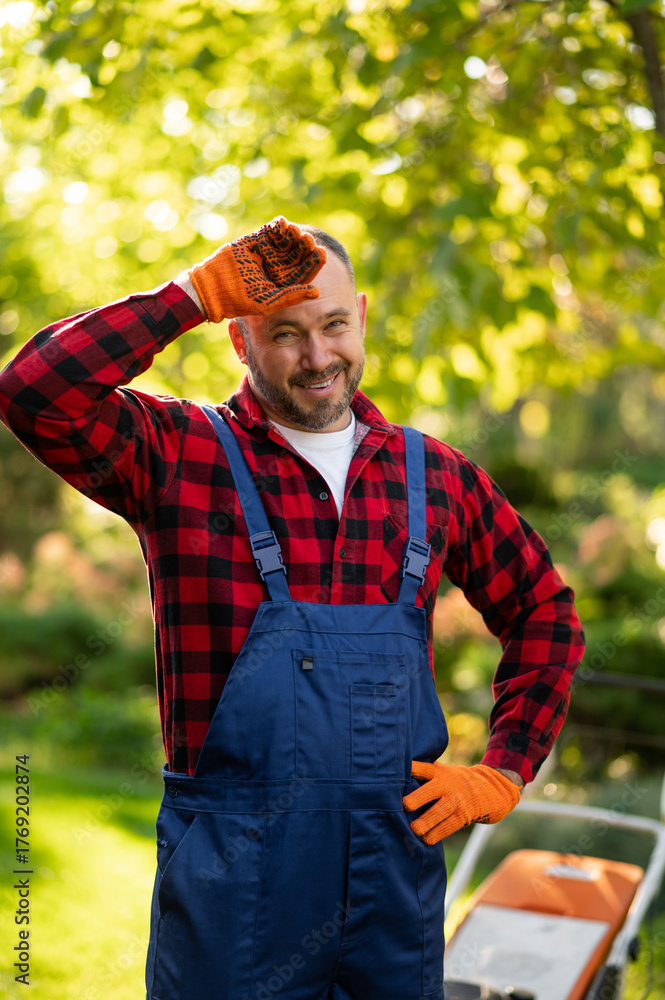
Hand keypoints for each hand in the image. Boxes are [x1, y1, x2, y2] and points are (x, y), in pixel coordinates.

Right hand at [189, 216, 326, 321]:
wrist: (213, 286)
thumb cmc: (240, 299)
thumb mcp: (268, 301)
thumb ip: (292, 296)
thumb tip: (317, 292)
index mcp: (285, 283)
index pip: (304, 271)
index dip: (314, 262)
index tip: (322, 253)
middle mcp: (278, 267)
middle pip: (298, 254)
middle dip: (304, 246)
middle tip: (308, 239)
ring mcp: (268, 252)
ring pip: (286, 240)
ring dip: (292, 234)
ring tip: (295, 230)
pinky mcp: (255, 240)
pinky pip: (270, 230)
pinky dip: (277, 225)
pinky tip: (282, 223)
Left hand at [402, 761, 521, 843]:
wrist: (491, 789)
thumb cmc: (458, 782)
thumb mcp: (445, 772)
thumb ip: (427, 774)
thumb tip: (401, 779)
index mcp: (439, 773)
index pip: (423, 769)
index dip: (412, 770)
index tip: (400, 773)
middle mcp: (447, 785)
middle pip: (430, 791)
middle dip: (417, 798)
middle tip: (405, 806)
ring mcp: (456, 801)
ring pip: (439, 812)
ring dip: (426, 821)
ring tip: (414, 830)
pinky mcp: (463, 816)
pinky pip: (449, 826)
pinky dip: (437, 834)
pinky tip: (427, 840)